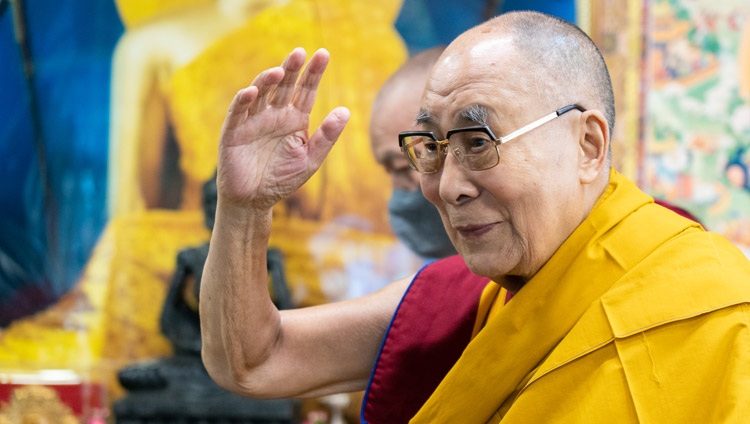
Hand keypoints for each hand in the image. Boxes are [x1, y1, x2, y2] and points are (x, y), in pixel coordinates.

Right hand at [217, 48, 349, 210]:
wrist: (255, 201)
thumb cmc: (283, 179)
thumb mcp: (310, 159)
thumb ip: (327, 136)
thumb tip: (345, 110)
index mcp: (294, 119)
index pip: (305, 90)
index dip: (313, 73)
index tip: (323, 54)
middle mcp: (274, 115)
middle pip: (283, 85)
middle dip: (291, 69)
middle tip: (300, 53)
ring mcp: (253, 120)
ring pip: (260, 93)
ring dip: (267, 80)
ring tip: (279, 72)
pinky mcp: (234, 131)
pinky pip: (238, 112)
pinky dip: (243, 100)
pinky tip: (252, 92)